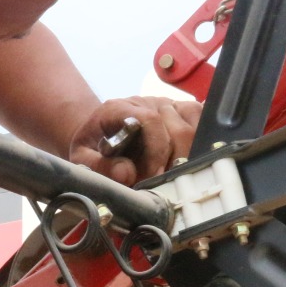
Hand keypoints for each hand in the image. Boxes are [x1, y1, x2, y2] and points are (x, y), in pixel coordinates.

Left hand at [69, 97, 201, 184]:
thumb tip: (125, 173)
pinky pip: (202, 124)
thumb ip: (99, 167)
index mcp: (118, 108)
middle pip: (177, 130)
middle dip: (171, 163)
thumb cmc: (93, 149)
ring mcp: (166, 105)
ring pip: (193, 129)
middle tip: (160, 184)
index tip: (152, 176)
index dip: (155, 151)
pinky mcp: (182, 111)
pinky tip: (185, 163)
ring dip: (186, 158)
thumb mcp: (83, 160)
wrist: (100, 138)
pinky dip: (200, 146)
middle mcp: (145, 103)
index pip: (149, 120)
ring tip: (169, 176)